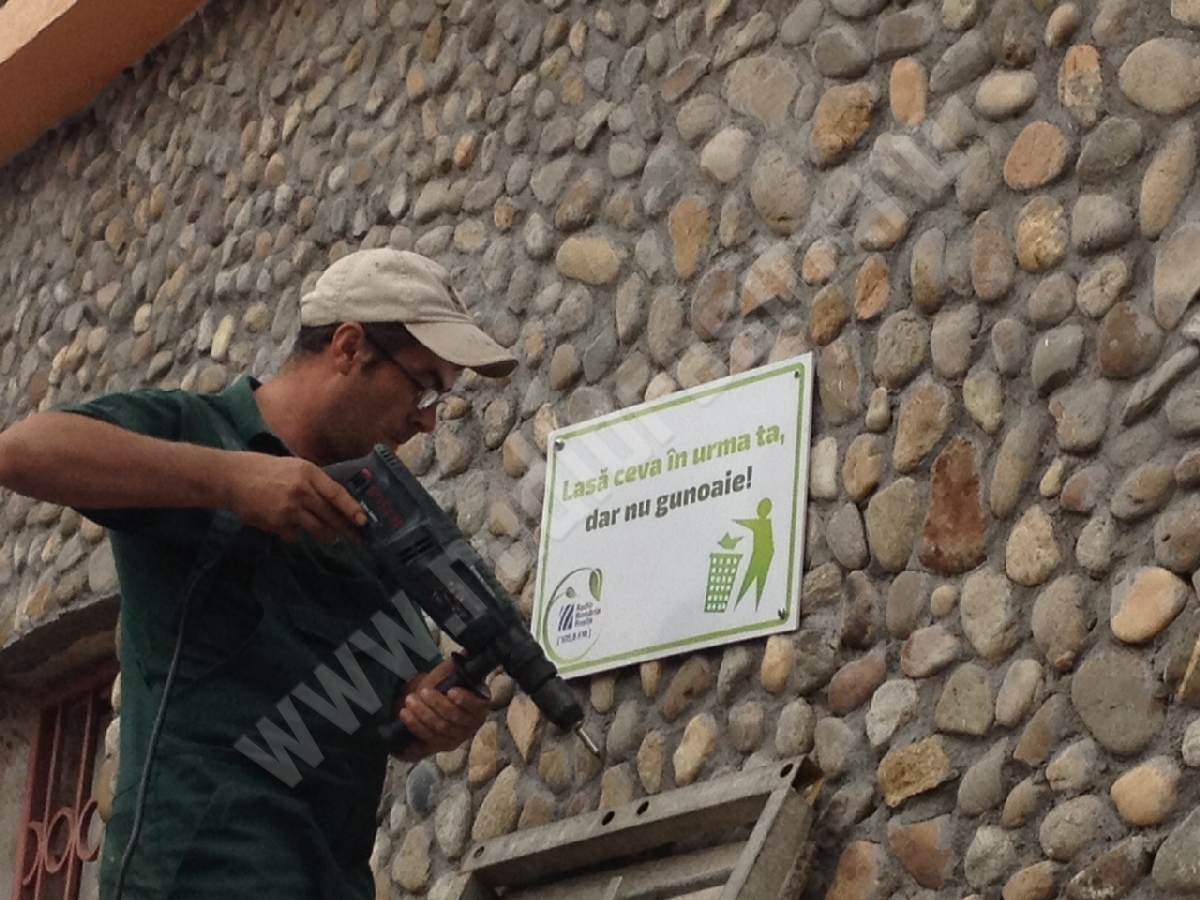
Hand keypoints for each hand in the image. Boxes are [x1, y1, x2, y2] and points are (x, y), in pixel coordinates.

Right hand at [223, 452, 366, 543]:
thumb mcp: (294, 467)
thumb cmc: (265, 469)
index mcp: (309, 473)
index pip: (336, 493)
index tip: (363, 520)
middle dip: (347, 528)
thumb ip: (314, 483)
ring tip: (333, 539)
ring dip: (327, 536)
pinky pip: (295, 535)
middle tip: (359, 539)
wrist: (233, 479)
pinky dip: (297, 535)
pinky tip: (294, 531)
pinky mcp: (278, 523)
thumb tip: (334, 500)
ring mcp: (290, 509)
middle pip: (330, 514)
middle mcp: (302, 491)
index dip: (351, 508)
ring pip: (317, 528)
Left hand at [394, 658, 490, 758]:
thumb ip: (460, 664)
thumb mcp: (449, 671)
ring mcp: (457, 737)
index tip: (451, 691)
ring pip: (441, 728)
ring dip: (424, 714)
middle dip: (437, 704)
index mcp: (480, 704)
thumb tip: (468, 651)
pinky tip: (405, 715)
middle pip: (456, 717)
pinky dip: (416, 725)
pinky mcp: (441, 746)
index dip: (465, 700)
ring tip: (410, 701)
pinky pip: (428, 738)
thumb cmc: (440, 685)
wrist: (424, 702)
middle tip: (422, 692)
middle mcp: (472, 724)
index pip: (477, 705)